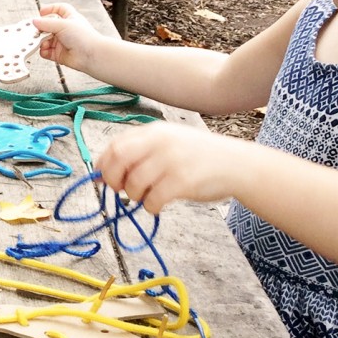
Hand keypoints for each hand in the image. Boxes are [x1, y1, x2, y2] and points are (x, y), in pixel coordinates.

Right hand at [31, 3, 101, 71]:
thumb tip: (34, 21)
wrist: (91, 55)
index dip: (50, 9)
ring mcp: (62, 42)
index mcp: (70, 18)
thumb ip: (46, 23)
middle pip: (49, 26)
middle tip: (35, 30)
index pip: (59, 9)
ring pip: (46, 39)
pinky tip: (43, 49)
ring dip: (41, 41)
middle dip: (41, 28)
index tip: (41, 12)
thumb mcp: (63, 24)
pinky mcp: (59, 54)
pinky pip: (47, 52)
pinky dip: (43, 51)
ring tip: (39, 41)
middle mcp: (66, 30)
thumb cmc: (84, 37)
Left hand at [94, 122, 245, 213]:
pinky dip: (150, 206)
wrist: (238, 165)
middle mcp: (160, 142)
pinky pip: (153, 199)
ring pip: (134, 183)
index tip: (103, 177)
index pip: (116, 145)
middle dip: (112, 178)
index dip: (104, 164)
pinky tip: (158, 205)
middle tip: (120, 189)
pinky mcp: (182, 181)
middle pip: (119, 159)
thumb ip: (139, 153)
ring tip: (147, 197)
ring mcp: (171, 160)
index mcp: (155, 131)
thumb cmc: (199, 157)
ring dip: (134, 196)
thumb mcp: (169, 143)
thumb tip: (100, 174)